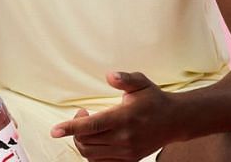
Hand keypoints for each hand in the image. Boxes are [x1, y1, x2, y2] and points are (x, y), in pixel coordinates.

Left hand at [51, 71, 180, 160]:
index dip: (70, 128)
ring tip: (88, 125)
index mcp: (124, 118)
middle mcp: (125, 138)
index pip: (91, 126)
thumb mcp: (141, 83)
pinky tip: (95, 138)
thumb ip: (125, 78)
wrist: (176, 121)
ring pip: (91, 153)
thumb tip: (110, 76)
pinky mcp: (130, 159)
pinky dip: (91, 153)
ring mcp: (128, 151)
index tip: (54, 131)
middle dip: (75, 129)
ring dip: (81, 140)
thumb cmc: (154, 99)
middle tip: (82, 114)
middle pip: (86, 141)